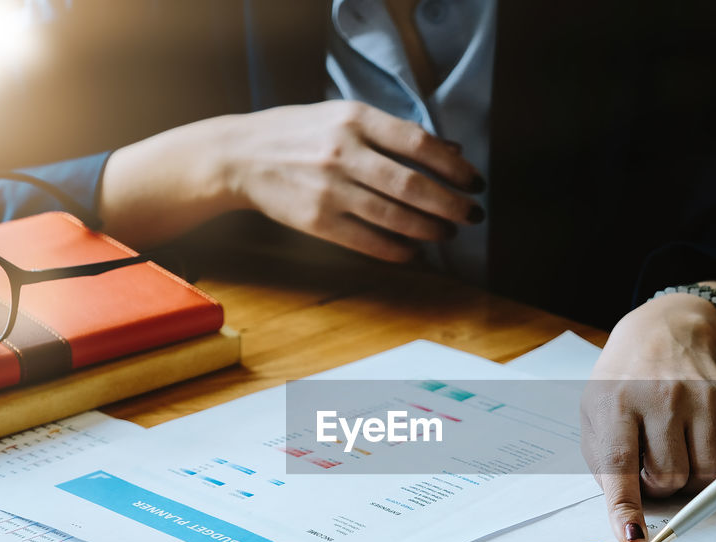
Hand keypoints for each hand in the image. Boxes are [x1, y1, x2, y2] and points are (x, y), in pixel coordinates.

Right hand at [101, 101, 483, 258]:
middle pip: (412, 185)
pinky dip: (397, 249)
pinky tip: (413, 250)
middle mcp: (343, 152)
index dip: (454, 167)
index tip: (475, 182)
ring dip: (430, 230)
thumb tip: (450, 149)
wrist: (240, 156)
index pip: (418, 143)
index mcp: (354, 118)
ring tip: (447, 233)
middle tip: (473, 215)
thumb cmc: (300, 133)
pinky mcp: (317, 221)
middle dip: (451, 204)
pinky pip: (368, 241)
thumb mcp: (344, 116)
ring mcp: (329, 189)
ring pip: (394, 216)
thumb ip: (394, 132)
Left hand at [581, 291, 715, 541]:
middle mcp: (661, 396)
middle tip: (649, 463)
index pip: (620, 463)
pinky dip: (712, 463)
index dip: (625, 506)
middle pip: (669, 477)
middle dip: (657, 485)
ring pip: (703, 474)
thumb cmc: (622, 384)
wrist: (663, 332)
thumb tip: (629, 516)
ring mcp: (700, 397)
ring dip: (687, 478)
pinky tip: (695, 441)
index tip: (632, 537)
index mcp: (617, 401)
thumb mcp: (595, 415)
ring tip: (673, 454)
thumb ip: (606, 464)